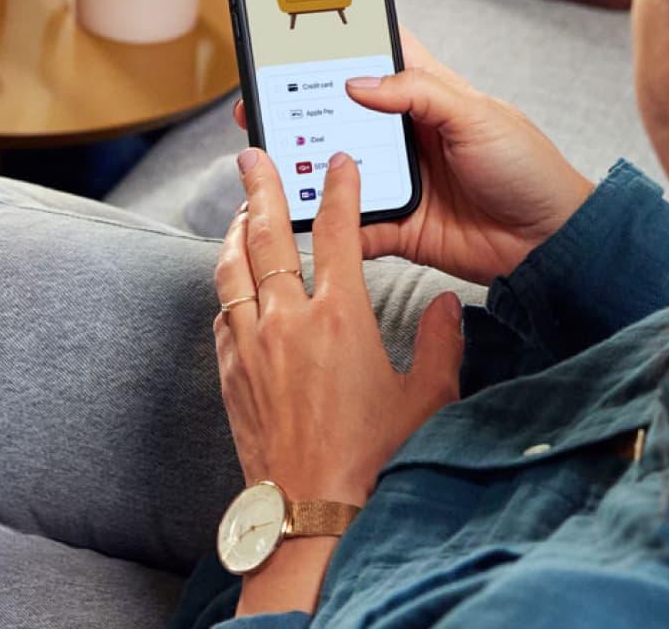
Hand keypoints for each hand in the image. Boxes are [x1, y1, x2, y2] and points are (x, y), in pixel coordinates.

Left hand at [215, 147, 463, 613]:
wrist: (312, 514)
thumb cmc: (372, 458)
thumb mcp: (424, 398)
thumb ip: (440, 343)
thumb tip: (447, 306)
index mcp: (341, 318)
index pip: (340, 231)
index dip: (339, 188)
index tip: (338, 161)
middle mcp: (288, 321)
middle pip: (267, 235)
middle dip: (261, 186)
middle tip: (253, 154)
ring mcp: (251, 345)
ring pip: (233, 270)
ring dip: (234, 232)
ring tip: (239, 210)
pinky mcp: (229, 373)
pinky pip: (221, 315)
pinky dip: (228, 290)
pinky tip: (234, 285)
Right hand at [234, 29, 592, 283]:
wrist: (552, 241)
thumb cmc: (528, 167)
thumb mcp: (477, 115)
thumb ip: (418, 93)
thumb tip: (357, 82)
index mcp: (426, 95)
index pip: (375, 58)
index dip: (337, 48)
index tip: (295, 40)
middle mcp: (405, 135)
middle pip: (341, 115)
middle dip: (301, 110)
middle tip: (261, 105)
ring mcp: (399, 180)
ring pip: (340, 169)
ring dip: (309, 168)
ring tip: (273, 161)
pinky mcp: (399, 225)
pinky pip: (356, 225)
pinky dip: (333, 225)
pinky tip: (309, 219)